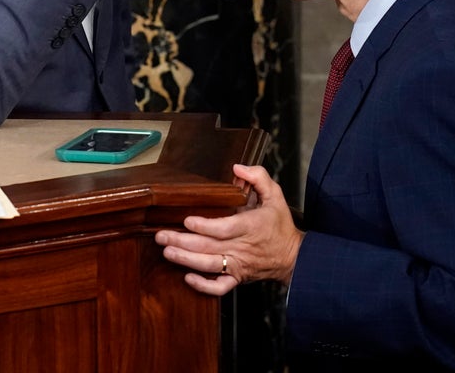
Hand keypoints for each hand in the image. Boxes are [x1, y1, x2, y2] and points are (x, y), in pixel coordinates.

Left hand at [155, 164, 303, 295]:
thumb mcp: (275, 195)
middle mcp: (241, 247)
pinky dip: (202, 286)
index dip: (204, 226)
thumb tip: (238, 168)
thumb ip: (259, 177)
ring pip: (208, 265)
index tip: (187, 220)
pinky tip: (187, 278)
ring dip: (185, 260)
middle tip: (161, 236)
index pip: (224, 229)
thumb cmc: (280, 225)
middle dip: (182, 242)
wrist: (293, 257)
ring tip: (167, 252)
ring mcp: (238, 265)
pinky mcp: (237, 278)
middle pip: (208, 247)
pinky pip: (219, 287)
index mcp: (250, 226)